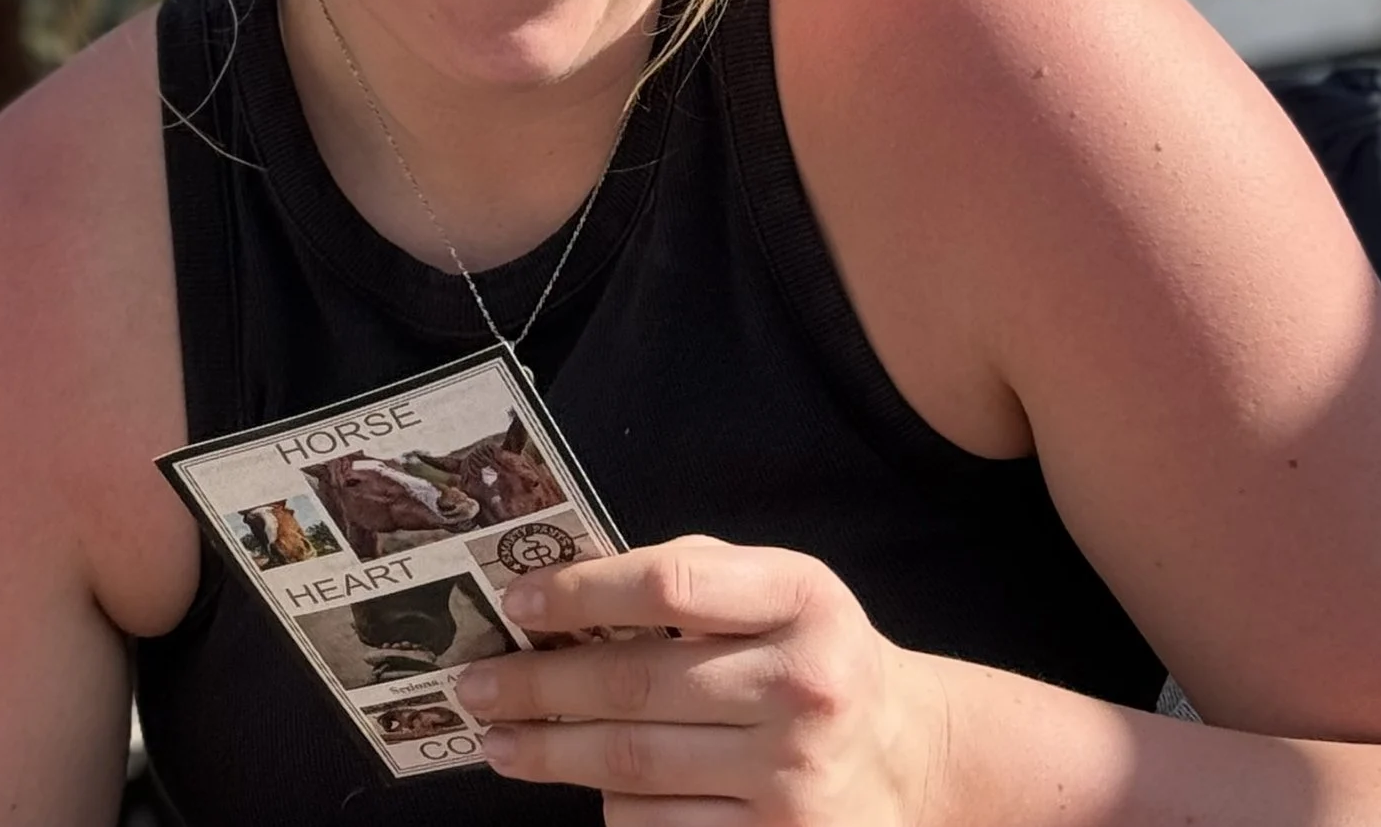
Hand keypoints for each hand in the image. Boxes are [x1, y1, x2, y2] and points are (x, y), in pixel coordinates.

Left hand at [451, 534, 943, 820]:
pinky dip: (616, 805)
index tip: (516, 601)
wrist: (907, 755)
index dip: (581, 591)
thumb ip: (692, 576)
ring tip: (500, 742)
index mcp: (800, 599)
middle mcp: (800, 688)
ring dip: (555, 754)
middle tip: (473, 685)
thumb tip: (565, 588)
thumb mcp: (780, 587)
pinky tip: (586, 784)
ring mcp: (791, 779)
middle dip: (539, 686)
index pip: (669, 585)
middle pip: (637, 684)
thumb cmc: (813, 652)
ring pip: (639, 767)